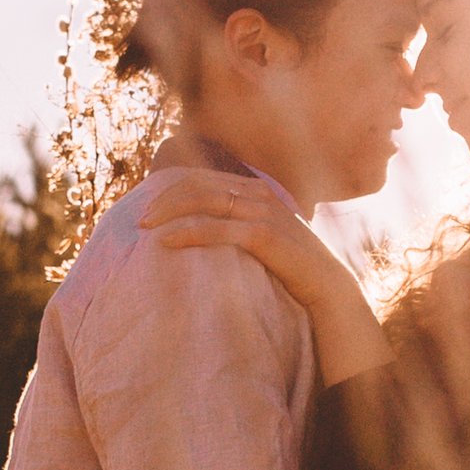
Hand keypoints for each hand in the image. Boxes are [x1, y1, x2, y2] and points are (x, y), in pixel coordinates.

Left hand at [142, 170, 390, 383]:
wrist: (329, 291)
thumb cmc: (291, 271)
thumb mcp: (262, 240)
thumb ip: (238, 227)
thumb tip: (202, 230)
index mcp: (257, 190)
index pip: (204, 178)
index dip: (171, 190)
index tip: (149, 209)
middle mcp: (260, 194)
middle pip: (199, 183)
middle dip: (165, 198)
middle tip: (140, 220)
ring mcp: (265, 211)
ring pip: (206, 200)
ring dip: (170, 212)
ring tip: (146, 229)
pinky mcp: (267, 235)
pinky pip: (219, 228)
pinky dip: (189, 232)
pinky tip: (166, 242)